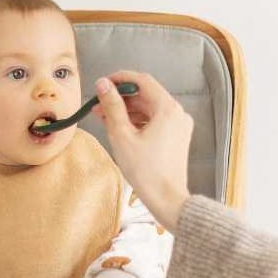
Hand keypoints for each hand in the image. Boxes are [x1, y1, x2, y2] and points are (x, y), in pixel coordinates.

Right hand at [92, 72, 192, 231]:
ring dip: (127, 110)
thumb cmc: (147, 171)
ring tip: (105, 118)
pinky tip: (120, 128)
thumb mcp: (122, 135)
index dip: (120, 79)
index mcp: (168, 109)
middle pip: (146, 95)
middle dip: (121, 98)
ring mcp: (178, 125)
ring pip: (149, 108)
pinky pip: (155, 121)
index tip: (103, 83)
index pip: (142, 81)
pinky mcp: (176, 137)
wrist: (167, 198)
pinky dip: (138, 121)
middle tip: (99, 104)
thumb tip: (103, 85)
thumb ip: (112, 107)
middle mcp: (177, 113)